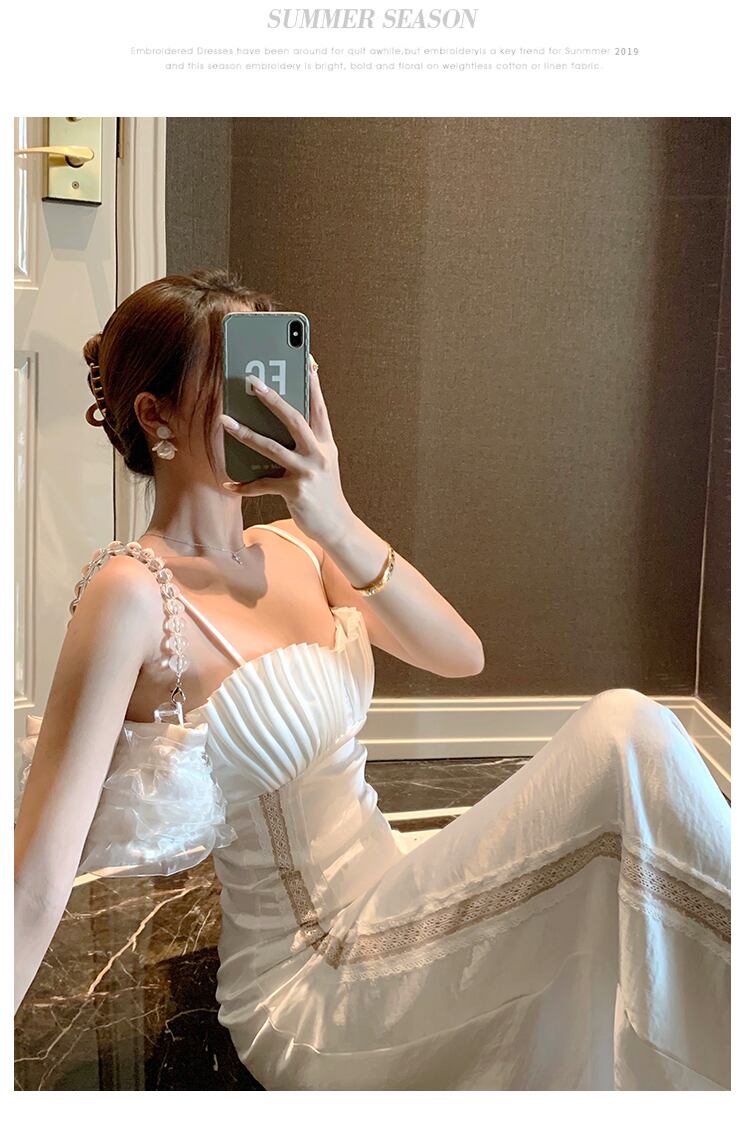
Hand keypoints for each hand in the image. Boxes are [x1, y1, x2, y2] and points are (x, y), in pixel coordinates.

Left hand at [220, 356, 352, 545]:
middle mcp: (318, 454)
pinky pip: (263, 485)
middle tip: (252, 382)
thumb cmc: (324, 491)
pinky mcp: (295, 492)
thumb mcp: (321, 463)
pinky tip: (229, 484)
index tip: (306, 359)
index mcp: (325, 443)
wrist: (337, 526)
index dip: (312, 383)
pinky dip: (244, 486)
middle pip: (294, 419)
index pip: (318, 407)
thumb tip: (273, 426)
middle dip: (272, 399)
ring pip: (272, 448)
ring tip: (224, 421)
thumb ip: (305, 444)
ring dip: (245, 433)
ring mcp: (307, 473)